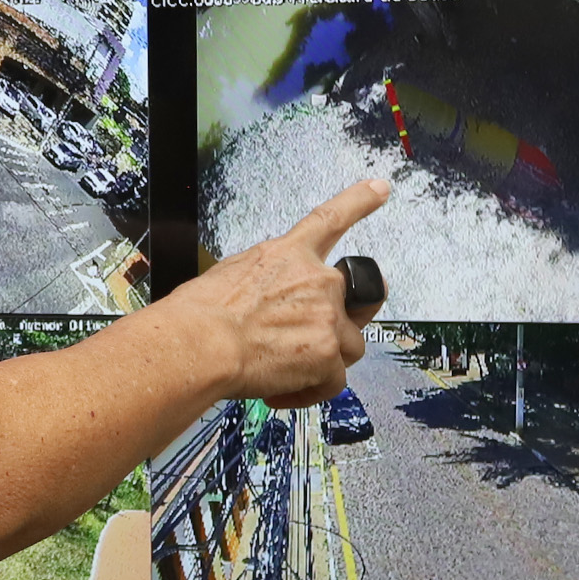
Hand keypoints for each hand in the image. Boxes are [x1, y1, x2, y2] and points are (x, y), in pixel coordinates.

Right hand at [171, 178, 389, 409]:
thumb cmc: (200, 314)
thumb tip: (269, 297)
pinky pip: (333, 381)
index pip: (331, 219)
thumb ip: (267, 279)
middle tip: (316, 340)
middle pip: (356, 302)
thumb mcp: (231, 274)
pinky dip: (309, 391)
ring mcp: (327, 317)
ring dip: (323, 361)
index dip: (359, 201)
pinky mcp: (327, 355)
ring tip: (284, 370)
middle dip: (344, 322)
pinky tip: (281, 390)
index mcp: (288, 254)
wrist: (199, 343)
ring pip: (348, 347)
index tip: (379, 189)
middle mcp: (317, 280)